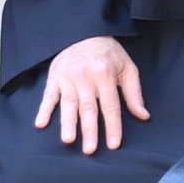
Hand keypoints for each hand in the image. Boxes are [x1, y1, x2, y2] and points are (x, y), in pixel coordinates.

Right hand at [37, 36, 148, 153]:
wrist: (85, 32)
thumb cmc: (109, 53)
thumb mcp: (127, 67)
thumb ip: (134, 93)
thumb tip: (143, 115)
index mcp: (105, 73)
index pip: (110, 105)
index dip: (112, 126)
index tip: (113, 145)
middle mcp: (85, 75)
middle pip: (88, 108)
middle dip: (89, 130)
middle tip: (90, 150)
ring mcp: (67, 76)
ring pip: (68, 104)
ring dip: (67, 123)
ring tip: (68, 139)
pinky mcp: (54, 77)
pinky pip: (48, 96)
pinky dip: (44, 110)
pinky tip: (40, 124)